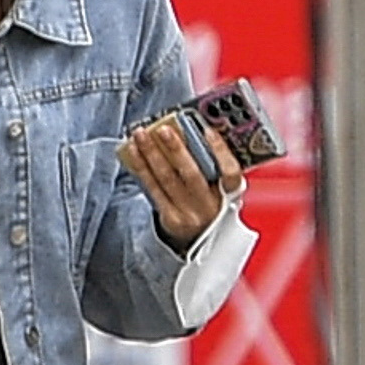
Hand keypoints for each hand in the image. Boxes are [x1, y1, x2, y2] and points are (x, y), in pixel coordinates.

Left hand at [123, 113, 232, 251]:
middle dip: (176, 150)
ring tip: (141, 134)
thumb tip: (193, 126)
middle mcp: (210, 205)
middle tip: (163, 130)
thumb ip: (213, 159)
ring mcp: (189, 213)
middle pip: (193, 175)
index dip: (220, 151)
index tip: (207, 130)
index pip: (230, 172)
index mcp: (229, 192)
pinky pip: (153, 189)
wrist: (200, 237)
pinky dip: (142, 167)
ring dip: (152, 154)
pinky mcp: (171, 218)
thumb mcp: (221, 184)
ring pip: (168, 180)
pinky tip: (134, 151)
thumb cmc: (209, 200)